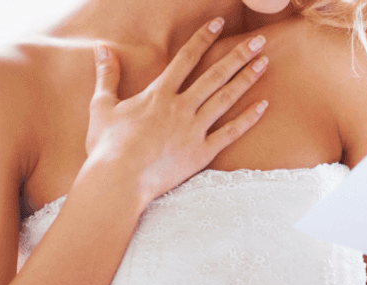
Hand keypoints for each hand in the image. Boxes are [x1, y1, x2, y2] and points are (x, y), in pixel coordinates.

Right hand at [86, 18, 269, 206]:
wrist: (119, 180)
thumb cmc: (107, 145)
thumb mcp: (102, 105)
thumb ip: (107, 75)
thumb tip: (101, 48)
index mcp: (158, 93)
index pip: (186, 58)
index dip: (204, 38)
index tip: (220, 23)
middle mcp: (180, 107)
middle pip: (215, 75)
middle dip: (238, 55)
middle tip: (258, 40)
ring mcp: (194, 129)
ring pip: (226, 99)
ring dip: (246, 80)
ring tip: (264, 63)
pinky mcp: (202, 153)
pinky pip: (231, 133)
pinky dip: (248, 119)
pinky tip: (263, 106)